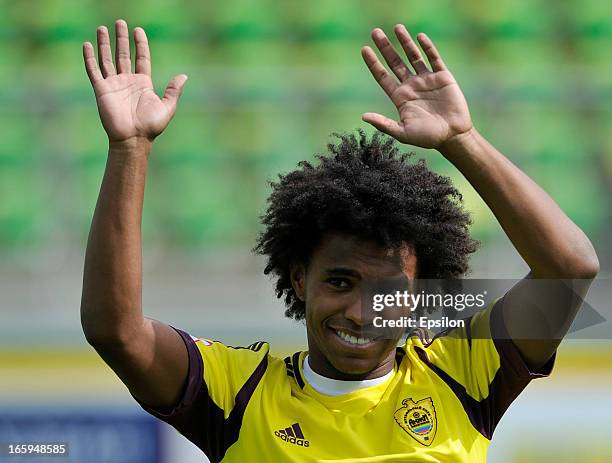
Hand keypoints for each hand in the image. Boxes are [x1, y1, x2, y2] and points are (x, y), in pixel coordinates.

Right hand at [83, 19, 186, 143]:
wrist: (134, 139)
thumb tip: (184, 76)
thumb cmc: (151, 126)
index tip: (138, 30)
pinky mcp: (101, 90)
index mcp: (143, 83)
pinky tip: (87, 45)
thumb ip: (173, 91)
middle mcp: (127, 81)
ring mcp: (113, 84)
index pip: (141, 58)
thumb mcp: (167, 107)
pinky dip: (89, 58)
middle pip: (123, 55)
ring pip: (107, 59)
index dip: (140, 44)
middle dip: (121, 39)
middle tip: (120, 22)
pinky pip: (93, 71)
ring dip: (105, 44)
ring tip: (103, 28)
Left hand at [361, 25, 472, 148]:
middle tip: (375, 32)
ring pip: (413, 56)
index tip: (364, 49)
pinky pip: (433, 58)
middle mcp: (411, 86)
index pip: (383, 76)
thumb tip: (363, 116)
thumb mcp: (402, 133)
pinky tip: (419, 37)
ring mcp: (427, 80)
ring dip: (405, 42)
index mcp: (400, 97)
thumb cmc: (427, 138)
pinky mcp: (443, 77)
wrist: (453, 136)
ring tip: (396, 27)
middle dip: (385, 47)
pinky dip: (427, 47)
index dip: (373, 63)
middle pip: (395, 62)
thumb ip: (384, 124)